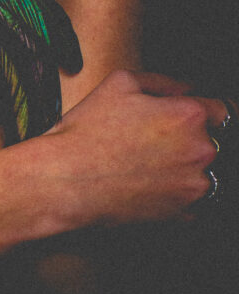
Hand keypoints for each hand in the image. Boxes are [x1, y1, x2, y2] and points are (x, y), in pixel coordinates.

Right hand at [42, 69, 226, 227]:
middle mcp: (199, 152)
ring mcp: (193, 186)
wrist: (69, 178)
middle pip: (215, 141)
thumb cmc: (90, 130)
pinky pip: (192, 200)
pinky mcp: (182, 212)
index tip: (196, 114)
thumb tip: (187, 89)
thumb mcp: (120, 82)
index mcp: (188, 116)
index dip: (207, 109)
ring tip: (152, 161)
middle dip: (194, 137)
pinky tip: (150, 182)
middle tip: (159, 137)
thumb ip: (162, 81)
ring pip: (206, 172)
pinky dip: (177, 191)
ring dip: (188, 166)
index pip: (224, 109)